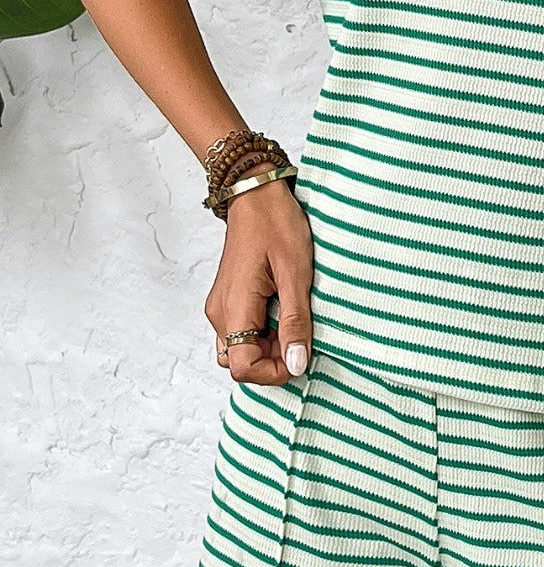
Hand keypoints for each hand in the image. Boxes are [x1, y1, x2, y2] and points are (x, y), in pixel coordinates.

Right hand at [204, 177, 313, 385]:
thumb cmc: (277, 225)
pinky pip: (242, 331)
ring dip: (269, 346)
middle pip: (240, 362)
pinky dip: (263, 332)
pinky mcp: (229, 298)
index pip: (242, 367)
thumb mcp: (296, 275)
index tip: (300, 355)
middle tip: (300, 333)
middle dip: (272, 360)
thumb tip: (296, 364)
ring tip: (293, 319)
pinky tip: (283, 310)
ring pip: (241, 348)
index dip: (273, 372)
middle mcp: (220, 312)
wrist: (256, 194)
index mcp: (233, 308)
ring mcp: (221, 305)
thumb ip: (295, 322)